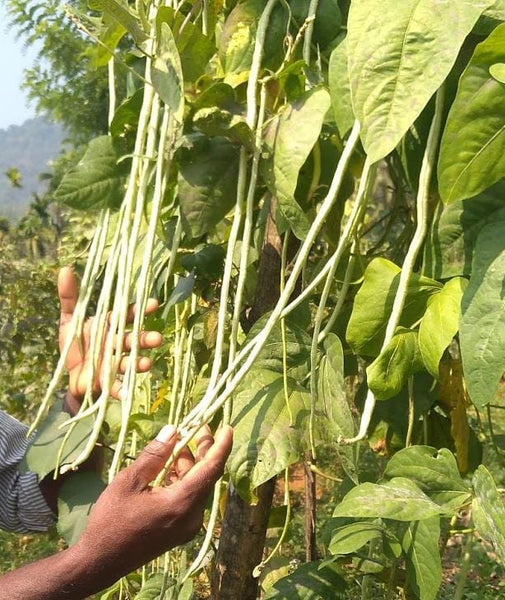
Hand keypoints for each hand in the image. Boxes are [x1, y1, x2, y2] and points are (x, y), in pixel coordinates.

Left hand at [58, 267, 161, 412]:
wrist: (68, 374)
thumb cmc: (74, 343)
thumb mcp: (69, 319)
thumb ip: (70, 297)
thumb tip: (65, 269)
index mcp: (109, 326)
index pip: (127, 315)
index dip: (139, 310)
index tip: (153, 304)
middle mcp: (116, 343)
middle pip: (133, 339)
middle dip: (145, 339)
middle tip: (157, 338)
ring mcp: (114, 363)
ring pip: (129, 361)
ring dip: (139, 363)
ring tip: (146, 364)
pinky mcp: (107, 382)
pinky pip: (116, 386)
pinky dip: (122, 390)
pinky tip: (127, 393)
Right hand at [74, 425, 232, 585]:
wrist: (100, 562)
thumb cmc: (110, 521)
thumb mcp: (129, 482)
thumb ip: (154, 455)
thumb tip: (173, 430)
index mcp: (181, 503)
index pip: (211, 469)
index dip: (221, 446)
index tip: (227, 427)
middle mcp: (191, 516)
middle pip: (206, 476)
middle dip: (203, 450)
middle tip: (198, 426)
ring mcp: (187, 526)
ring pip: (197, 486)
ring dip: (189, 464)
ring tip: (176, 444)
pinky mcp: (180, 530)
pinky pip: (189, 498)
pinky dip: (182, 480)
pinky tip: (168, 466)